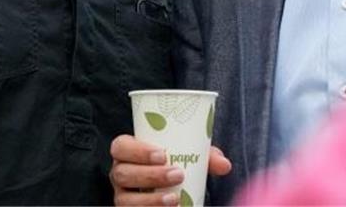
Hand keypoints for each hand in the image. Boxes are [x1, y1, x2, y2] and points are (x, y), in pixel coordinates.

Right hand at [110, 134, 231, 205]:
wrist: (171, 185)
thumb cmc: (176, 161)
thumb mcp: (189, 154)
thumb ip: (206, 156)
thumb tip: (225, 165)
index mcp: (127, 151)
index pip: (120, 146)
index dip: (137, 150)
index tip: (163, 154)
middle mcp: (119, 172)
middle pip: (122, 173)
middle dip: (149, 175)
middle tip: (178, 174)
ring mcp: (121, 195)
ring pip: (125, 199)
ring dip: (150, 200)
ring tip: (174, 199)